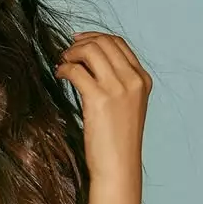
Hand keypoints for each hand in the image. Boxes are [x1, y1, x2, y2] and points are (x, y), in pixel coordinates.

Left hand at [55, 31, 151, 185]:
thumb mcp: (126, 106)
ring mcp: (118, 88)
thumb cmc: (117, 141)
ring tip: (63, 63)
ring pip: (91, 50)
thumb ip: (117, 83)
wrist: (118, 166)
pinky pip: (76, 70)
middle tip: (66, 53)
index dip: (95, 37)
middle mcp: (133, 80)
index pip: (118, 43)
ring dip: (71, 53)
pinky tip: (59, 75)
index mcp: (142, 80)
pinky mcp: (100, 99)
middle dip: (81, 43)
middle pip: (104, 42)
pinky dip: (64, 68)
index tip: (78, 41)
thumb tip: (89, 62)